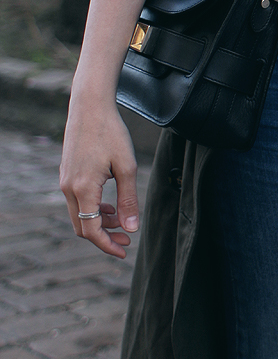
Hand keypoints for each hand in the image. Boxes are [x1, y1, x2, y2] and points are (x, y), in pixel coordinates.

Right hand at [60, 96, 139, 258]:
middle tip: (128, 238)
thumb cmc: (111, 133)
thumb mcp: (127, 167)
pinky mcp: (67, 173)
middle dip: (104, 236)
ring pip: (79, 214)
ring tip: (122, 220)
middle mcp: (68, 188)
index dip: (107, 245)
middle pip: (82, 226)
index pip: (91, 230)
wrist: (90, 106)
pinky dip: (93, 208)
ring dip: (99, 222)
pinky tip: (110, 205)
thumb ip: (128, 199)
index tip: (124, 252)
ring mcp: (65, 180)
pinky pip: (77, 201)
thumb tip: (131, 228)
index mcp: (83, 189)